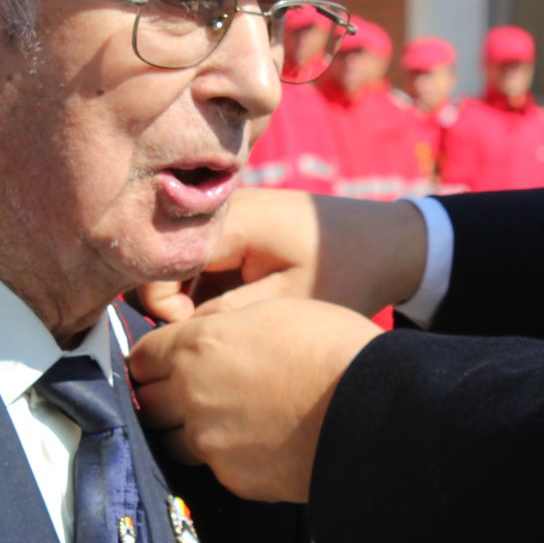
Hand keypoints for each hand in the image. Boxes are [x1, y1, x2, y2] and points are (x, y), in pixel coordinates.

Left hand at [129, 298, 382, 501]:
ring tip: (230, 420)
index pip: (140, 358)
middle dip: (164, 397)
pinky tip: (260, 443)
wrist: (373, 411)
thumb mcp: (274, 312)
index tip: (165, 364)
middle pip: (149, 402)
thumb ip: (223, 329)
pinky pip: (214, 467)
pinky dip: (227, 457)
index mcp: (197, 346)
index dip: (153, 360)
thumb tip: (204, 342)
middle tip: (194, 392)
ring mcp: (209, 442)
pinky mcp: (231, 478)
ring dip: (189, 431)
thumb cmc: (334, 348)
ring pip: (172, 440)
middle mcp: (191, 395)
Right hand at [136, 189, 428, 323]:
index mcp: (229, 218)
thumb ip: (224, 317)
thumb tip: (171, 335)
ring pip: (175, 261)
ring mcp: (222, 213)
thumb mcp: (287, 303)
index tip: (195, 336)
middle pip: (160, 258)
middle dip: (172, 304)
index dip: (162, 305)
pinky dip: (203, 289)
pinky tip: (236, 307)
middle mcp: (217, 206)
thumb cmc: (343, 272)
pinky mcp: (230, 226)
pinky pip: (196, 259)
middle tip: (211, 335)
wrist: (386, 243)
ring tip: (231, 322)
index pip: (158, 260)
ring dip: (188, 298)